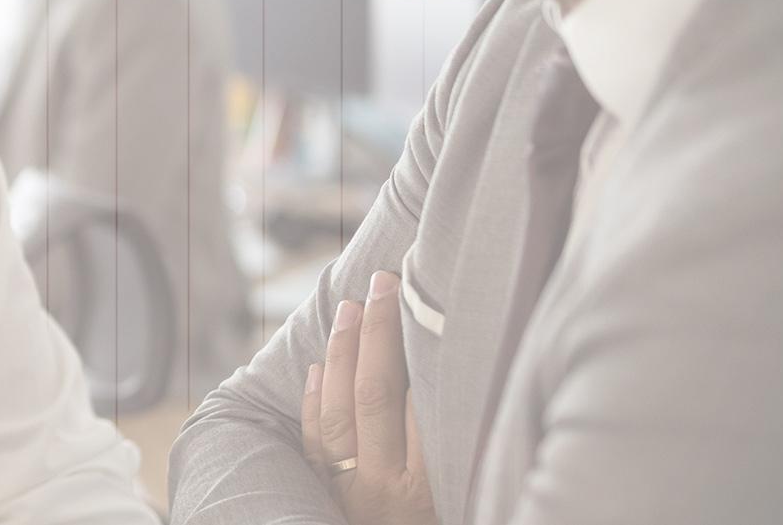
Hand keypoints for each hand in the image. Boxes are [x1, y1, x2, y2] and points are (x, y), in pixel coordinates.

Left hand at [301, 270, 437, 524]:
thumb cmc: (462, 519)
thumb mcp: (468, 493)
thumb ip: (460, 444)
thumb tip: (462, 377)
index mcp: (429, 488)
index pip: (417, 400)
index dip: (413, 343)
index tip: (418, 296)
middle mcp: (385, 489)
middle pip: (375, 394)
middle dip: (376, 332)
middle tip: (384, 283)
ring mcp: (350, 494)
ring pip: (336, 412)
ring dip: (342, 354)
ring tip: (352, 308)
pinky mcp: (326, 500)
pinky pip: (314, 444)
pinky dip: (314, 400)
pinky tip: (320, 367)